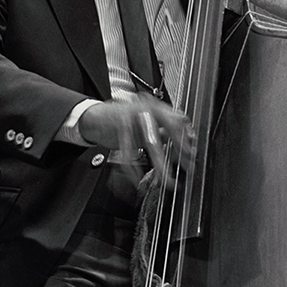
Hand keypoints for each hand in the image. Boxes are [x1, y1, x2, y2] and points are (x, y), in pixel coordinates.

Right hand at [79, 95, 195, 186]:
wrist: (94, 117)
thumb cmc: (121, 120)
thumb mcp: (146, 122)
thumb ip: (163, 129)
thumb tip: (185, 142)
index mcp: (155, 106)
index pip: (178, 119)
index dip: (187, 137)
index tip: (192, 153)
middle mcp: (146, 108)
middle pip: (170, 128)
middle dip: (181, 150)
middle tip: (187, 167)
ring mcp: (132, 116)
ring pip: (151, 144)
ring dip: (161, 166)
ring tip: (166, 181)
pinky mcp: (119, 126)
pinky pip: (129, 153)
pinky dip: (133, 170)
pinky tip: (137, 179)